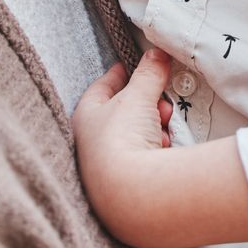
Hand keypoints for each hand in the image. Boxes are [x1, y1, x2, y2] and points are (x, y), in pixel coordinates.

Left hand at [73, 49, 174, 242]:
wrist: (130, 194)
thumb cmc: (121, 140)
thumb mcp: (138, 96)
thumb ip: (149, 73)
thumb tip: (156, 54)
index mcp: (85, 117)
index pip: (101, 88)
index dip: (119, 75)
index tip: (131, 66)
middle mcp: (90, 143)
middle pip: (122, 113)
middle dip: (146, 105)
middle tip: (161, 103)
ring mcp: (106, 166)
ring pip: (135, 137)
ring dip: (152, 129)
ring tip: (163, 129)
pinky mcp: (124, 185)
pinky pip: (143, 158)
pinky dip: (155, 150)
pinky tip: (163, 149)